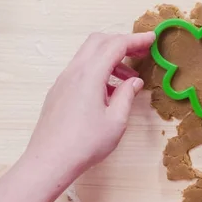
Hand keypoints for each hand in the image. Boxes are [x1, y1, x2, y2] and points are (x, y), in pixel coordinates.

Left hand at [23, 32, 154, 176]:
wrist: (48, 162)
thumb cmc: (84, 144)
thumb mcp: (116, 121)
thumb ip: (127, 95)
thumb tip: (134, 82)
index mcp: (89, 75)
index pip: (116, 45)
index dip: (136, 39)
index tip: (152, 39)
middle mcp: (74, 72)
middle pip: (99, 41)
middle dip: (122, 42)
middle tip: (141, 52)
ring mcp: (63, 81)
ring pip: (88, 55)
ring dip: (110, 58)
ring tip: (129, 78)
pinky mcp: (58, 91)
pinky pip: (80, 70)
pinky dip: (98, 69)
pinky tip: (109, 91)